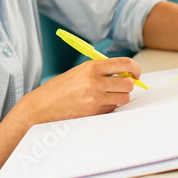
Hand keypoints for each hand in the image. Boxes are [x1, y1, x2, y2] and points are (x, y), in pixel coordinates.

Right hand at [18, 57, 142, 125]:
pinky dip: (109, 107)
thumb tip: (126, 75)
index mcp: (91, 67)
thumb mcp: (79, 72)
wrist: (41, 108)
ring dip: (119, 97)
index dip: (135, 69)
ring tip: (104, 96)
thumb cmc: (58, 89)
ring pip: (123, 98)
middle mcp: (95, 82)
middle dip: (127, 85)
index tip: (136, 73)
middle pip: (128, 84)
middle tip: (120, 86)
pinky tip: (95, 105)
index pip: (125, 64)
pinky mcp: (95, 114)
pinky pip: (113, 109)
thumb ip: (101, 71)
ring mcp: (95, 100)